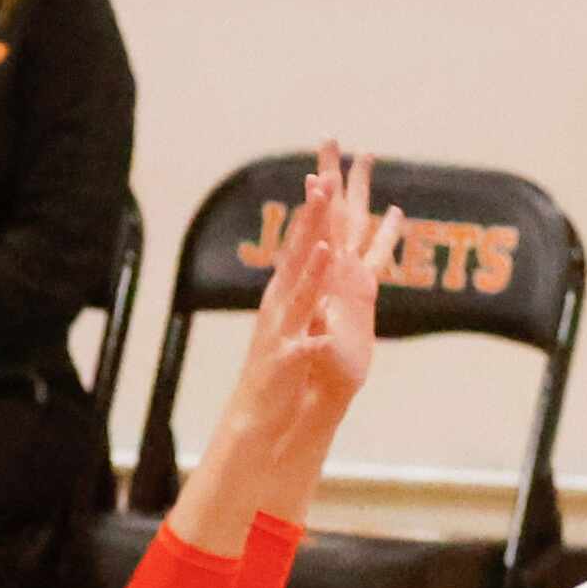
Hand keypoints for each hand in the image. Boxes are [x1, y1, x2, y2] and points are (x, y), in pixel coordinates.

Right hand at [222, 141, 402, 452]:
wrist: (259, 411)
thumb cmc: (282, 363)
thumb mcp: (295, 316)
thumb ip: (305, 285)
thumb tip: (317, 251)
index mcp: (286, 291)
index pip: (302, 244)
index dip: (312, 212)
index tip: (323, 176)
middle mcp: (279, 304)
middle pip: (297, 256)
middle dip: (311, 221)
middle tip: (322, 184)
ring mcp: (281, 330)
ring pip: (299, 295)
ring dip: (312, 270)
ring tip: (328, 246)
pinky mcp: (285, 361)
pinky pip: (301, 346)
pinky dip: (312, 337)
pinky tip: (323, 329)